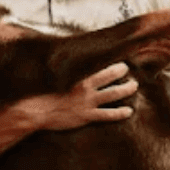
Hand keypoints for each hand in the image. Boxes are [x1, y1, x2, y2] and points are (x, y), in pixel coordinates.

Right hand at [22, 62, 137, 131]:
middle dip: (121, 71)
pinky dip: (120, 113)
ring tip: (134, 86)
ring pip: (113, 93)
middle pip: (110, 75)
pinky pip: (108, 114)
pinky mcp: (87, 115)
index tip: (114, 54)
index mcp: (77, 73)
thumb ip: (61, 67)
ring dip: (126, 89)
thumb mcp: (50, 75)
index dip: (108, 58)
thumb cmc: (40, 92)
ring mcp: (88, 101)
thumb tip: (62, 57)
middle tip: (127, 69)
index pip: (98, 61)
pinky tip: (129, 112)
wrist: (36, 111)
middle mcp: (86, 86)